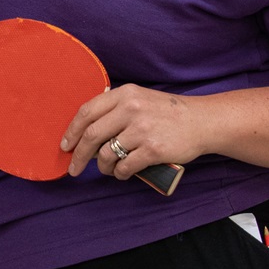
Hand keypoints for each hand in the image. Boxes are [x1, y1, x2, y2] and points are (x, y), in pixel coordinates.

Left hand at [61, 83, 208, 179]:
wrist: (202, 121)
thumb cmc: (168, 112)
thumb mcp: (140, 97)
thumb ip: (115, 105)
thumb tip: (86, 123)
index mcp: (124, 94)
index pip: (86, 112)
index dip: (71, 131)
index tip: (65, 145)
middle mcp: (131, 109)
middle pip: (91, 135)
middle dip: (79, 155)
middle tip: (74, 168)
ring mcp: (142, 130)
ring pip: (106, 154)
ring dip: (102, 167)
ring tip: (108, 169)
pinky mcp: (153, 149)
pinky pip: (125, 167)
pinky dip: (120, 174)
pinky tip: (122, 173)